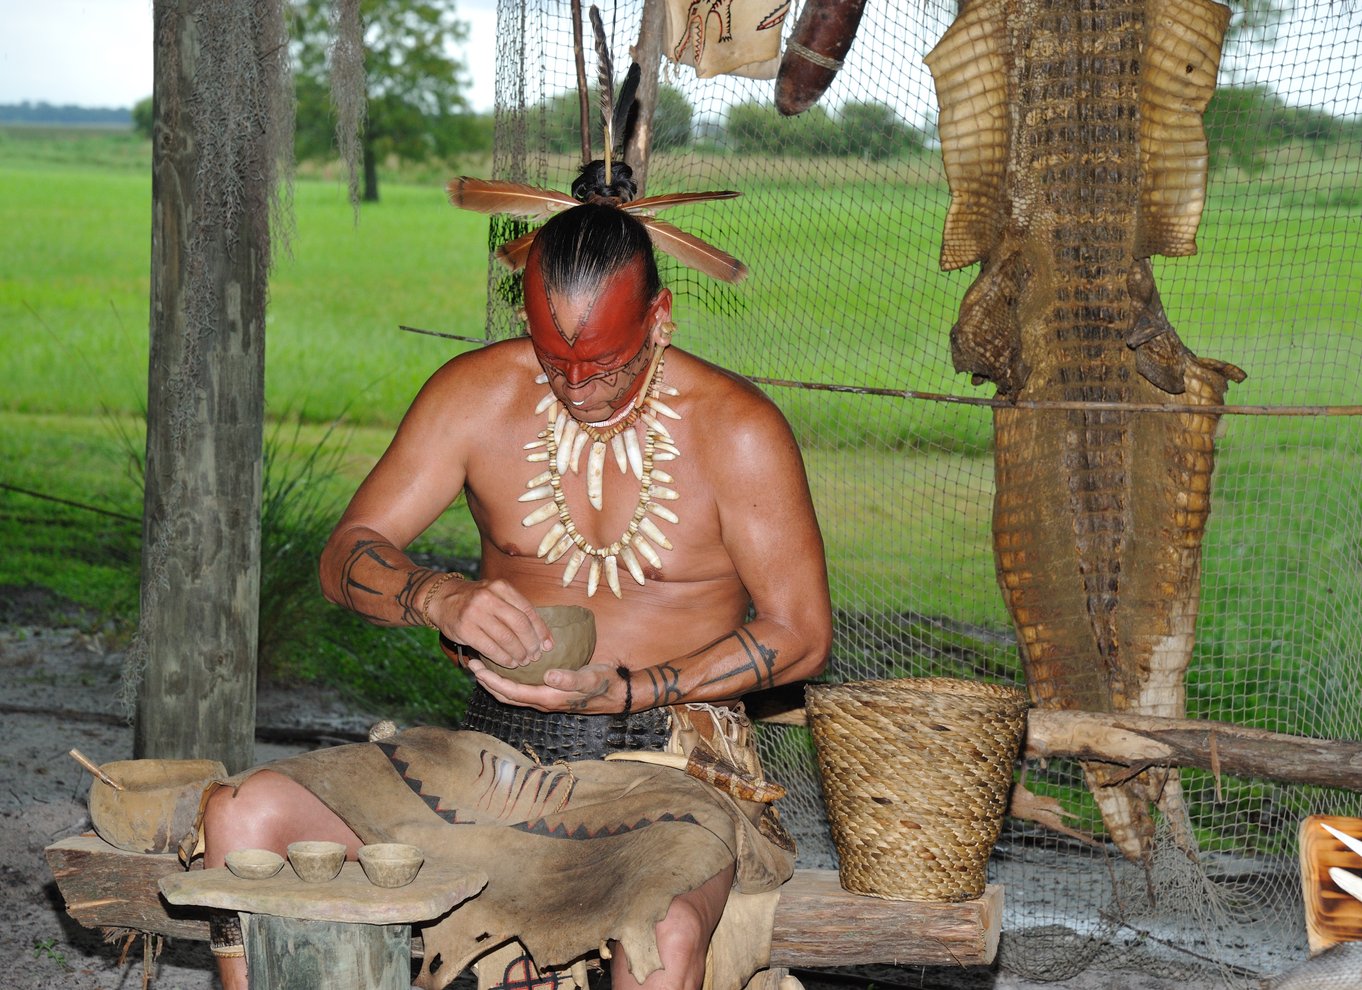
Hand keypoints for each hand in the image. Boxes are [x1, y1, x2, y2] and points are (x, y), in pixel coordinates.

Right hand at [426, 577, 550, 667]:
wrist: (443, 599)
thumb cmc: (478, 601)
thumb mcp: (497, 595)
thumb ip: (518, 611)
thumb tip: (545, 638)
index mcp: (501, 587)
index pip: (528, 611)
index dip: (541, 631)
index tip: (548, 645)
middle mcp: (489, 597)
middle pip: (520, 625)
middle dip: (531, 644)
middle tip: (535, 656)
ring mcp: (475, 612)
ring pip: (506, 638)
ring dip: (519, 653)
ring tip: (523, 661)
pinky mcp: (465, 629)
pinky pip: (490, 648)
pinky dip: (503, 658)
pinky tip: (509, 663)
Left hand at [467, 660, 620, 714]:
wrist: (617, 693)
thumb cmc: (603, 684)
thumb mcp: (590, 678)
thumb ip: (570, 677)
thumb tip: (548, 675)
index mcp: (547, 699)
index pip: (511, 692)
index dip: (491, 681)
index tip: (476, 668)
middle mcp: (542, 702)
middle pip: (505, 696)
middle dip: (486, 682)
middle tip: (471, 664)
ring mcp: (544, 699)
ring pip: (511, 694)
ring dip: (494, 682)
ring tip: (482, 667)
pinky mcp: (549, 692)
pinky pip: (521, 689)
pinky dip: (508, 681)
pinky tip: (506, 668)